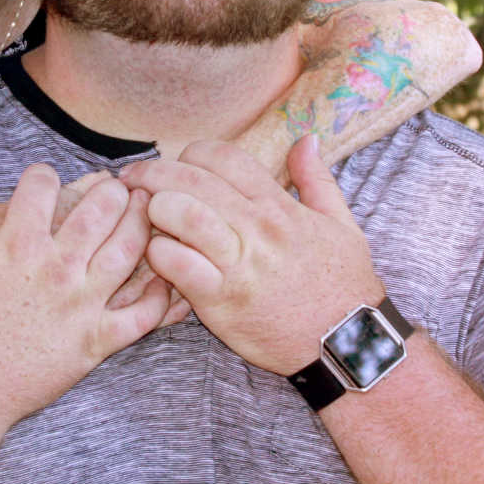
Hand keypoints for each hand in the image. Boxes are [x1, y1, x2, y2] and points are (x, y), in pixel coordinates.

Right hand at [0, 164, 169, 427]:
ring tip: (145, 210)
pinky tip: (162, 274)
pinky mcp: (97, 341)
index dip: (42, 175)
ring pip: (128, 250)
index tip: (43, 181)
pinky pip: (142, 315)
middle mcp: (56, 269)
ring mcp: (81, 306)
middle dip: (112, 189)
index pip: (43, 186)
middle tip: (117, 186)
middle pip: (101, 210)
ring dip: (142, 222)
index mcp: (17, 245)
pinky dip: (159, 294)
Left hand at [120, 136, 380, 374]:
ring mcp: (238, 263)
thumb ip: (317, 179)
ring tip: (147, 218)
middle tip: (134, 181)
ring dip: (155, 209)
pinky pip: (176, 263)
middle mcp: (257, 228)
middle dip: (154, 173)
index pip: (222, 156)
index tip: (179, 165)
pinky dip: (158, 254)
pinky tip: (159, 256)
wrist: (349, 343)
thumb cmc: (342, 286)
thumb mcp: (341, 225)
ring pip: (181, 212)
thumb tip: (305, 140)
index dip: (192, 154)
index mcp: (279, 206)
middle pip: (192, 178)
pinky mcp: (221, 300)